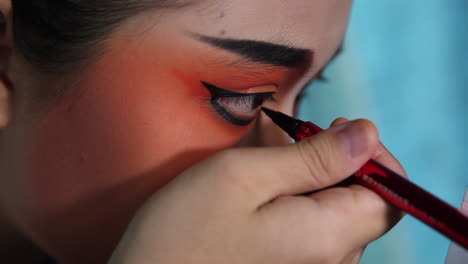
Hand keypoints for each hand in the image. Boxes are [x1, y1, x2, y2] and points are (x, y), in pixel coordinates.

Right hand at [109, 119, 405, 263]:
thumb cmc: (185, 230)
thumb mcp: (245, 177)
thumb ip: (314, 158)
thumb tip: (367, 134)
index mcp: (327, 238)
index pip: (391, 197)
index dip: (374, 158)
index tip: (337, 129)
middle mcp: (330, 263)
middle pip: (361, 203)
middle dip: (333, 162)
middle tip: (289, 137)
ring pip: (333, 213)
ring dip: (309, 177)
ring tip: (267, 159)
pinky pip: (311, 229)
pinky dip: (294, 198)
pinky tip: (261, 187)